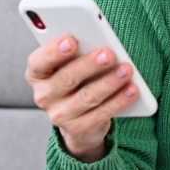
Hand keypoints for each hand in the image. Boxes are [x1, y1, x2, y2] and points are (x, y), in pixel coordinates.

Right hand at [25, 35, 140, 162]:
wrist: (78, 118)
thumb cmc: (76, 78)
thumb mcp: (70, 63)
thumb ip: (77, 51)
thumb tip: (98, 40)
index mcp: (37, 73)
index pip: (38, 62)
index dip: (53, 51)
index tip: (71, 41)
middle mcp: (44, 95)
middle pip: (66, 78)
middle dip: (89, 65)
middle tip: (109, 54)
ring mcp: (59, 115)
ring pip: (86, 97)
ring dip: (109, 82)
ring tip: (126, 69)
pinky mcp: (79, 129)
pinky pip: (101, 114)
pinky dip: (119, 100)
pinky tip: (132, 89)